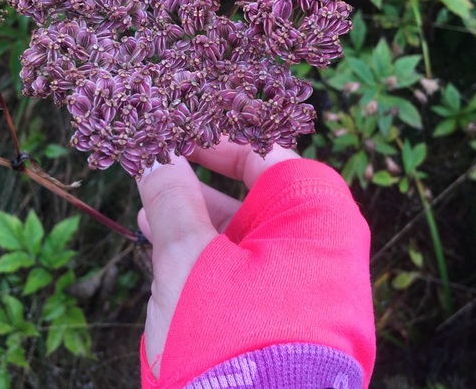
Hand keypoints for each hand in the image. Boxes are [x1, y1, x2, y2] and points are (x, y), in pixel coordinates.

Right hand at [136, 139, 299, 376]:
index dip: (219, 139)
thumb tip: (154, 155)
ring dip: (197, 224)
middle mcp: (323, 247)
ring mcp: (310, 286)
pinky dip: (209, 262)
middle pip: (254, 195)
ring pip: (246, 237)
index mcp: (317, 216)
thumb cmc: (230, 341)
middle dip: (200, 186)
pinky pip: (247, 274)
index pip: (268, 153)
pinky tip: (170, 261)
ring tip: (152, 215)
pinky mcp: (291, 320)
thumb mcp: (188, 259)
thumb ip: (171, 198)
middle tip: (159, 174)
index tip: (179, 134)